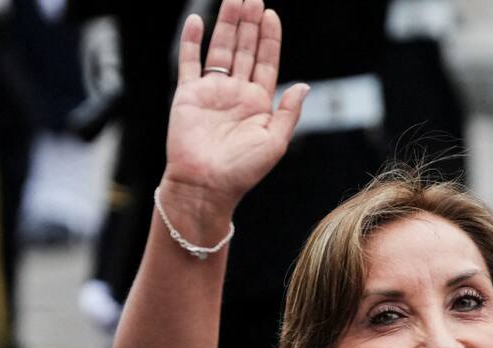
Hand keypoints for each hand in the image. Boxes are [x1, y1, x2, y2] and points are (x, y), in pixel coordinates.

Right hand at [162, 0, 307, 214]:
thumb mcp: (275, 142)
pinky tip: (199, 20)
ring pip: (220, 49)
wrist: (206, 185)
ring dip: (226, 24)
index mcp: (258, 104)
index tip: (271, 15)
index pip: (266, 62)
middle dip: (249, 24)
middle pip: (244, 49)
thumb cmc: (242, 171)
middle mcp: (235, 93)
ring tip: (233, 0)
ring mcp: (211, 91)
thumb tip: (304, 85)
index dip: (269, 39)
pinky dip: (192, 41)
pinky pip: (189, 62)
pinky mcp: (187, 94)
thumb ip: (289, 112)